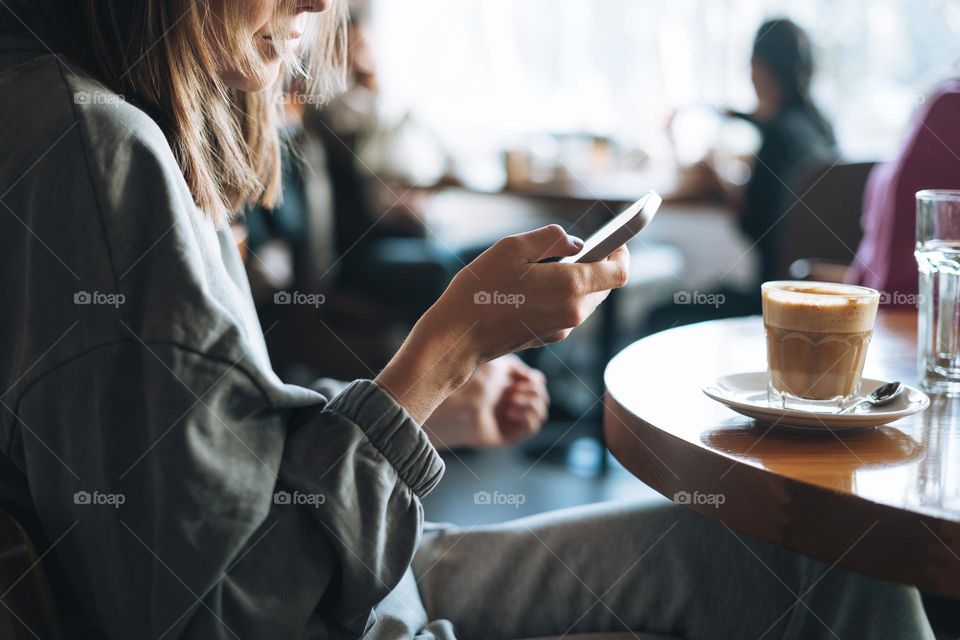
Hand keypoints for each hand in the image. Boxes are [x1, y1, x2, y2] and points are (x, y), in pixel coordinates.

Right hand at [376, 224, 628, 422]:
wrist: (458, 337)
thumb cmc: (480, 289)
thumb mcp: (512, 247)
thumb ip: (551, 238)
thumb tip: (575, 244)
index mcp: (571, 286)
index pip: (619, 271)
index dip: (621, 252)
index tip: (614, 240)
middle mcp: (573, 311)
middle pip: (604, 285)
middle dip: (596, 264)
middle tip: (574, 248)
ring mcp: (562, 328)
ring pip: (586, 300)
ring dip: (578, 281)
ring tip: (549, 266)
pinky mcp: (548, 337)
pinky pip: (568, 311)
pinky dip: (562, 296)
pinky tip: (536, 288)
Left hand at [423, 355, 548, 448]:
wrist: (463, 407)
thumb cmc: (477, 385)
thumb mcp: (497, 365)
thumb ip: (517, 365)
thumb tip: (534, 378)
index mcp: (508, 386)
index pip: (537, 383)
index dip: (536, 380)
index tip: (525, 377)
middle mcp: (512, 403)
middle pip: (542, 397)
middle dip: (533, 390)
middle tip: (514, 391)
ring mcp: (513, 420)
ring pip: (541, 412)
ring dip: (531, 403)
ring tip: (512, 402)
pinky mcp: (511, 435)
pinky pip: (533, 427)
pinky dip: (527, 416)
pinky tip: (510, 413)